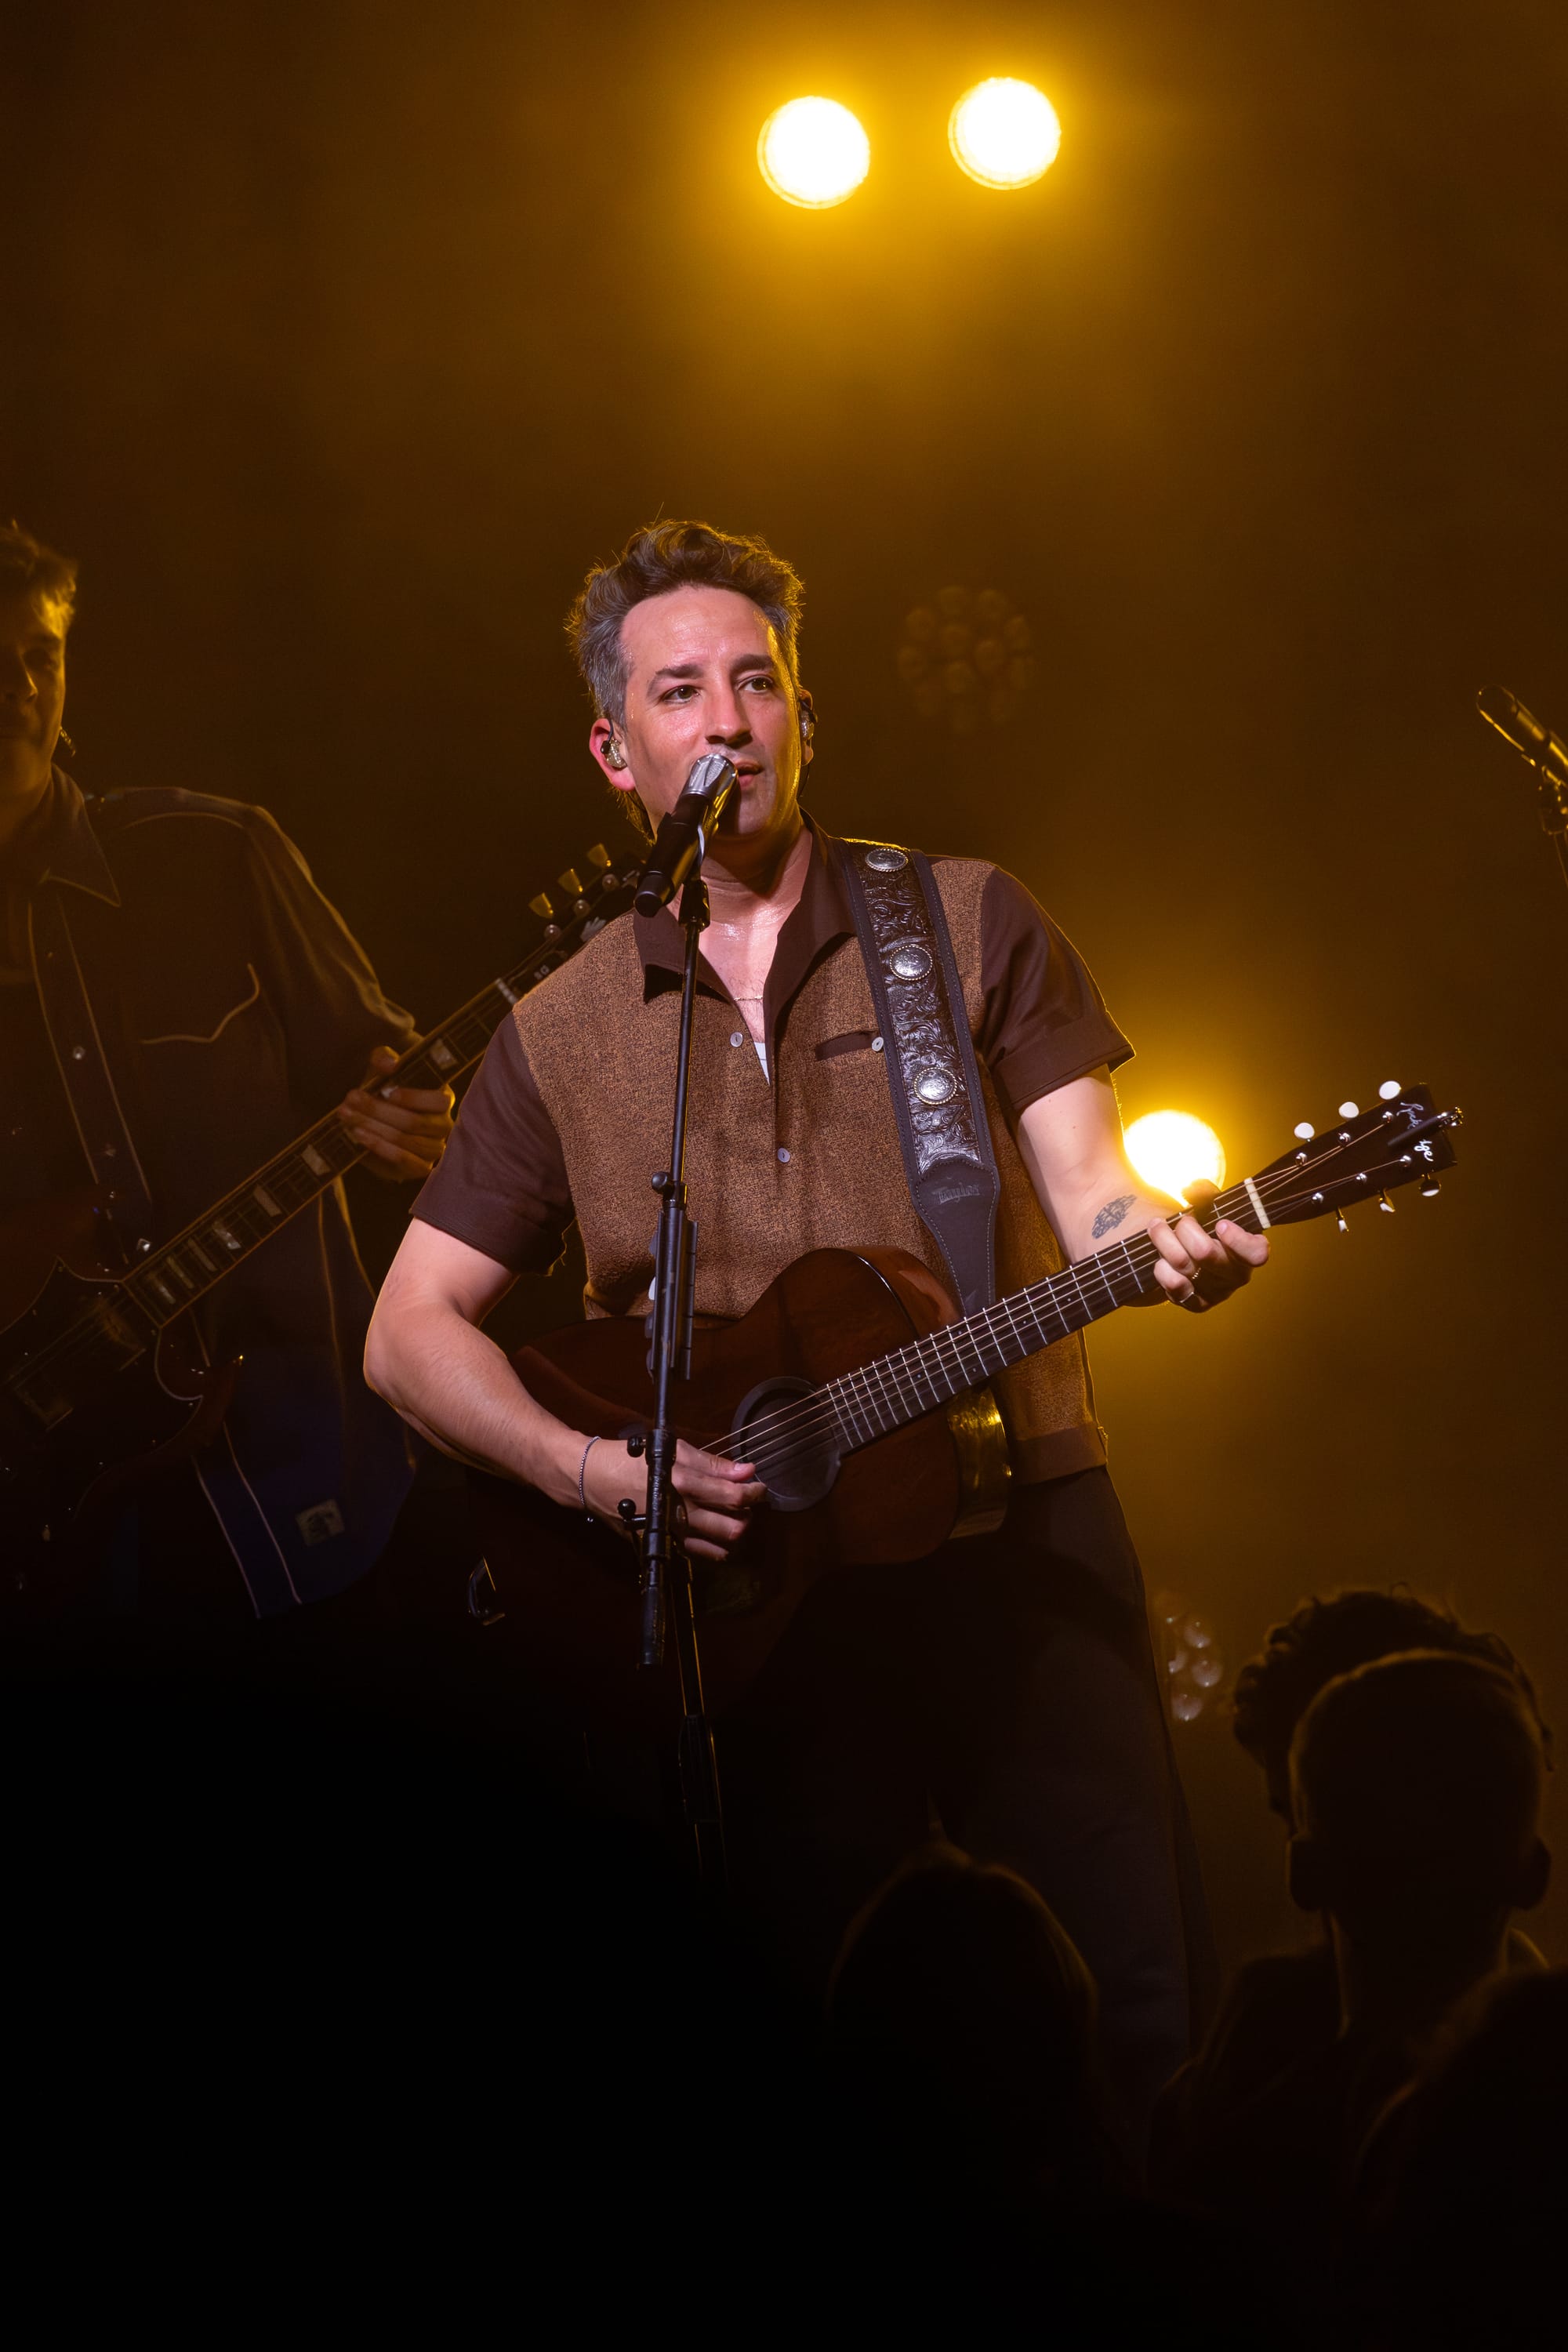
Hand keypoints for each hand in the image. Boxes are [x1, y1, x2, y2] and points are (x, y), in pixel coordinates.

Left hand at [339, 1044, 454, 1182]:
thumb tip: (390, 1063)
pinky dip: (379, 1148)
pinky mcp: (419, 1168)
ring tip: (347, 1117)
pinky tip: (358, 1136)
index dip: (415, 1098)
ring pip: (406, 1141)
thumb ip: (384, 1059)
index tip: (387, 1092)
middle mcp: (444, 1126)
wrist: (374, 1120)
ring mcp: (434, 1150)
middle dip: (379, 1111)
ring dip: (374, 1129)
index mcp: (442, 1100)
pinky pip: (403, 1160)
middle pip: (415, 1122)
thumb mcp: (381, 1070)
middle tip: (351, 1099)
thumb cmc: (382, 1090)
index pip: (439, 1101)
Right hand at [583, 1434, 764, 1562]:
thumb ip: (711, 1463)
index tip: (759, 1486)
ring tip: (730, 1515)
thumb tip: (746, 1470)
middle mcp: (680, 1513)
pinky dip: (713, 1546)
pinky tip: (712, 1533)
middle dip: (747, 1514)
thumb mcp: (671, 1450)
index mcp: (684, 1484)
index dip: (754, 1492)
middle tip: (747, 1501)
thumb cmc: (630, 1457)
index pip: (734, 1497)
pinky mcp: (661, 1544)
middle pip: (732, 1528)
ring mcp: (670, 1533)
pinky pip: (697, 1554)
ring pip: (718, 1545)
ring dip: (732, 1531)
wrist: (590, 1479)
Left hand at [1145, 1179, 1268, 1310]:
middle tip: (1179, 1220)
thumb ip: (1205, 1192)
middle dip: (1184, 1228)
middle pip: (1205, 1252)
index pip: (1257, 1254)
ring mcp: (1218, 1292)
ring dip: (1164, 1242)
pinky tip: (1161, 1259)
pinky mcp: (1198, 1305)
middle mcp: (1238, 1275)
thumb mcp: (1212, 1207)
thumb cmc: (1208, 1227)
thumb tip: (1190, 1189)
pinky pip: (1175, 1288)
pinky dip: (1162, 1269)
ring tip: (1157, 1228)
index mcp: (1251, 1250)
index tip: (1220, 1224)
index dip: (1238, 1240)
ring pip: (1184, 1266)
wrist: (1190, 1255)